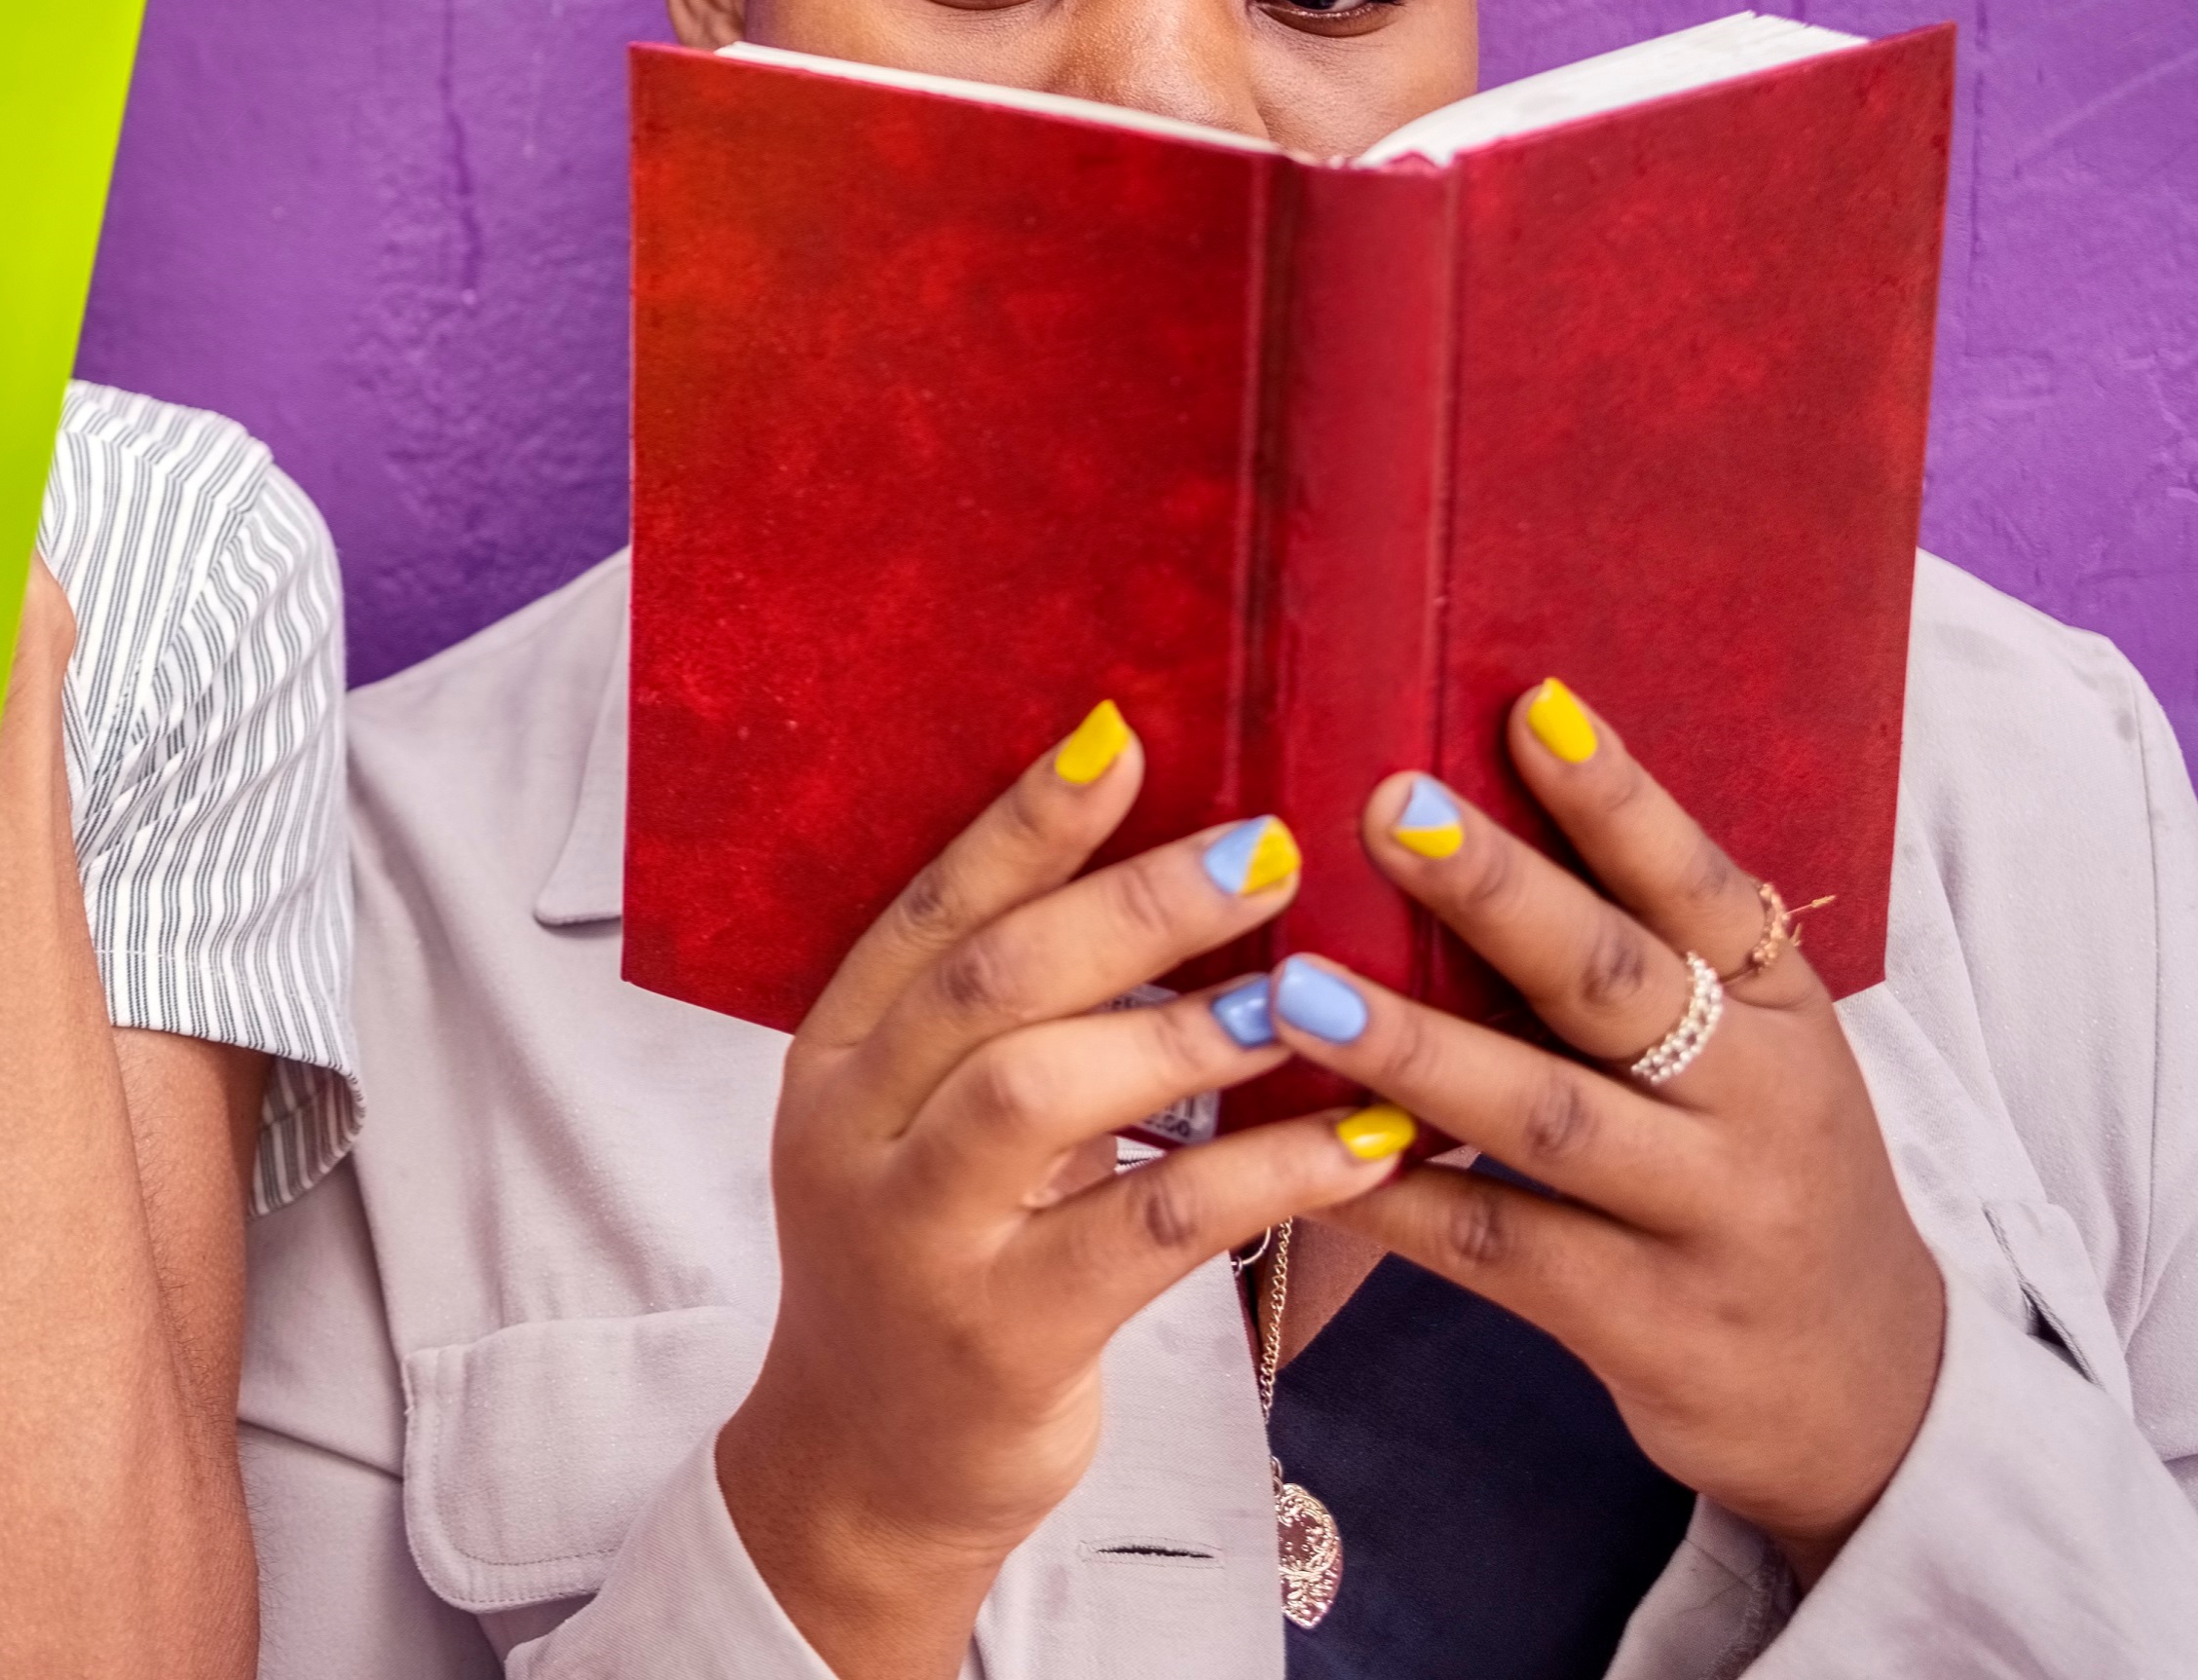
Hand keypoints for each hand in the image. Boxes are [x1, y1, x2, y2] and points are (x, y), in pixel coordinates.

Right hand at [711, 706, 1419, 1679]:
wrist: (870, 1464)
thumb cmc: (937, 1258)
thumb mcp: (927, 1126)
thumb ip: (1013, 1023)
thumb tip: (1183, 876)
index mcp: (836, 1053)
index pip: (930, 909)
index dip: (1026, 821)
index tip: (1124, 733)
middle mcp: (856, 1131)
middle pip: (991, 984)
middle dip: (1133, 906)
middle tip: (1269, 848)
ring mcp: (921, 1236)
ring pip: (1045, 1095)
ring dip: (1184, 1032)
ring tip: (1301, 991)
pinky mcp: (1004, 1335)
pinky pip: (1148, 1230)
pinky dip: (1265, 1175)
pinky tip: (1361, 1143)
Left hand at [1263, 682, 1947, 1570]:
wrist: (1859, 1382)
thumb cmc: (1754, 1160)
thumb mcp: (1746, 1046)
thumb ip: (1638, 946)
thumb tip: (1471, 795)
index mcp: (1778, 1006)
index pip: (1699, 884)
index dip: (1617, 798)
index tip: (1530, 705)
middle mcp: (1757, 1101)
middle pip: (1615, 984)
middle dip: (1500, 895)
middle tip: (1386, 809)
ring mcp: (1704, 1215)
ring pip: (1549, 1118)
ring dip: (1418, 1050)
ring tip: (1298, 990)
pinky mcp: (1641, 1319)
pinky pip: (1496, 1245)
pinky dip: (1392, 1195)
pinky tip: (1296, 1151)